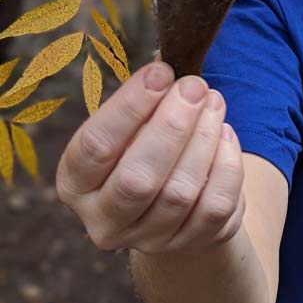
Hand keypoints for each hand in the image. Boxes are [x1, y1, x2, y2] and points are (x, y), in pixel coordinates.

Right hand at [56, 61, 244, 255]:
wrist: (172, 196)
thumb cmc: (144, 141)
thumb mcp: (133, 119)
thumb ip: (146, 93)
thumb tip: (168, 59)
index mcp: (75, 181)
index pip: (95, 146)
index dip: (130, 106)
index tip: (162, 71)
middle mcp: (103, 219)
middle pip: (137, 179)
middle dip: (173, 125)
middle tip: (195, 86)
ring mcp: (146, 239)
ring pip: (180, 193)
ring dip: (204, 138)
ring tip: (214, 101)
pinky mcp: (188, 243)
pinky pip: (215, 206)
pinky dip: (226, 165)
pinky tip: (225, 134)